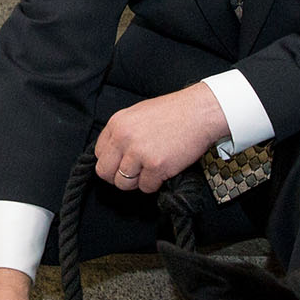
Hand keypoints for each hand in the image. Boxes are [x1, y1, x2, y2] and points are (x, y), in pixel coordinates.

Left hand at [97, 85, 231, 193]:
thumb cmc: (175, 112)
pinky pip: (146, 187)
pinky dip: (156, 183)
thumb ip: (123, 132)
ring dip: (138, 181)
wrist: (200, 112)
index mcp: (117, 123)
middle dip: (118, 176)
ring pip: (124, 183)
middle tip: (134, 173)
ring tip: (152, 169)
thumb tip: (115, 154)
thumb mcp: (138, 114)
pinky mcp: (156, 166)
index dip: (112, 162)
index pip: (99, 154)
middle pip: (105, 172)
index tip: (123, 163)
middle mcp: (123, 138)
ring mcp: (139, 153)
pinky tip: (164, 169)